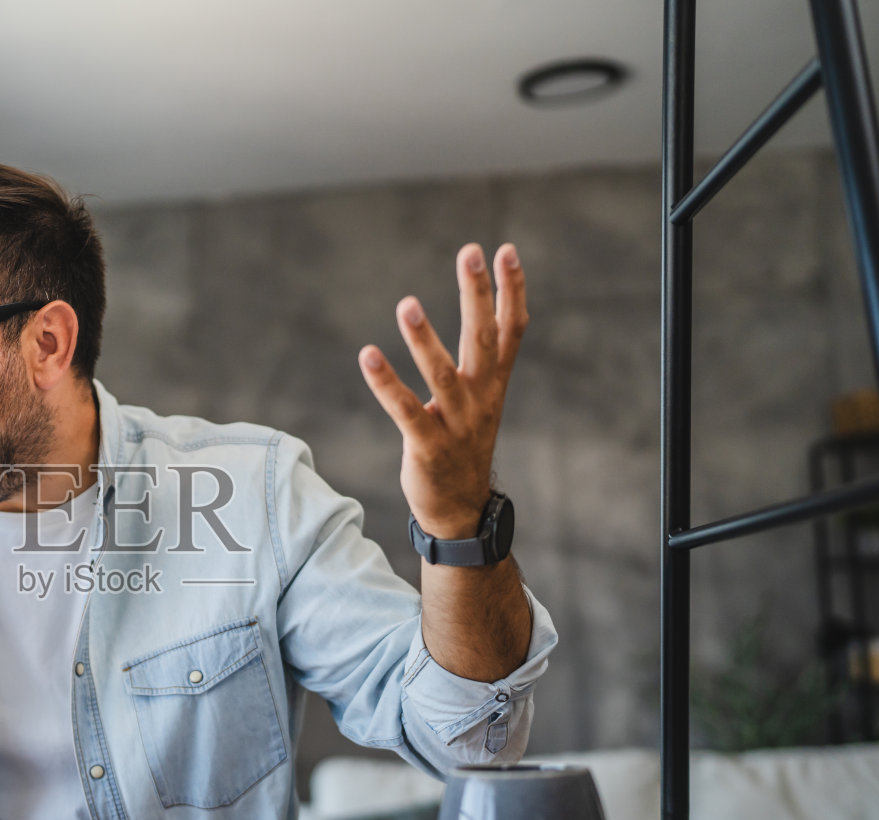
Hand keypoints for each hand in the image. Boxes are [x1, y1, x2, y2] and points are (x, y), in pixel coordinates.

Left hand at [357, 243, 527, 539]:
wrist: (460, 509)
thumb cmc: (463, 446)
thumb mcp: (481, 400)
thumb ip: (482, 361)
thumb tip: (486, 312)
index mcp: (494, 384)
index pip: (511, 330)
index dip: (510, 290)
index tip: (505, 251)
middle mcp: (480, 398)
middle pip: (482, 339)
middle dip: (477, 294)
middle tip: (471, 252)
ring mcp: (456, 423)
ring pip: (442, 374)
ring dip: (424, 339)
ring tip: (408, 304)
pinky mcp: (427, 446)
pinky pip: (405, 410)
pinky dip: (386, 383)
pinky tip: (368, 356)